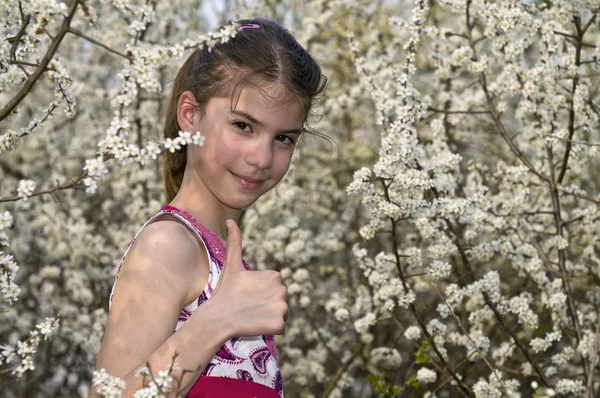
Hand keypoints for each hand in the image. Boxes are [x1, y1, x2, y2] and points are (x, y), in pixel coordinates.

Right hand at [210, 219, 287, 338]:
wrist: (217, 318)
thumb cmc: (225, 292)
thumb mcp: (231, 266)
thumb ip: (235, 242)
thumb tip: (229, 221)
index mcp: (275, 275)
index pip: (275, 289)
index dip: (262, 294)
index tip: (248, 296)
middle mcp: (283, 289)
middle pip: (280, 301)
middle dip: (267, 305)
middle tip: (249, 307)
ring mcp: (282, 307)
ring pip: (281, 314)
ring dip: (269, 317)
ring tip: (252, 316)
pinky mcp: (280, 323)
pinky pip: (280, 327)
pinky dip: (270, 329)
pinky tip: (256, 325)